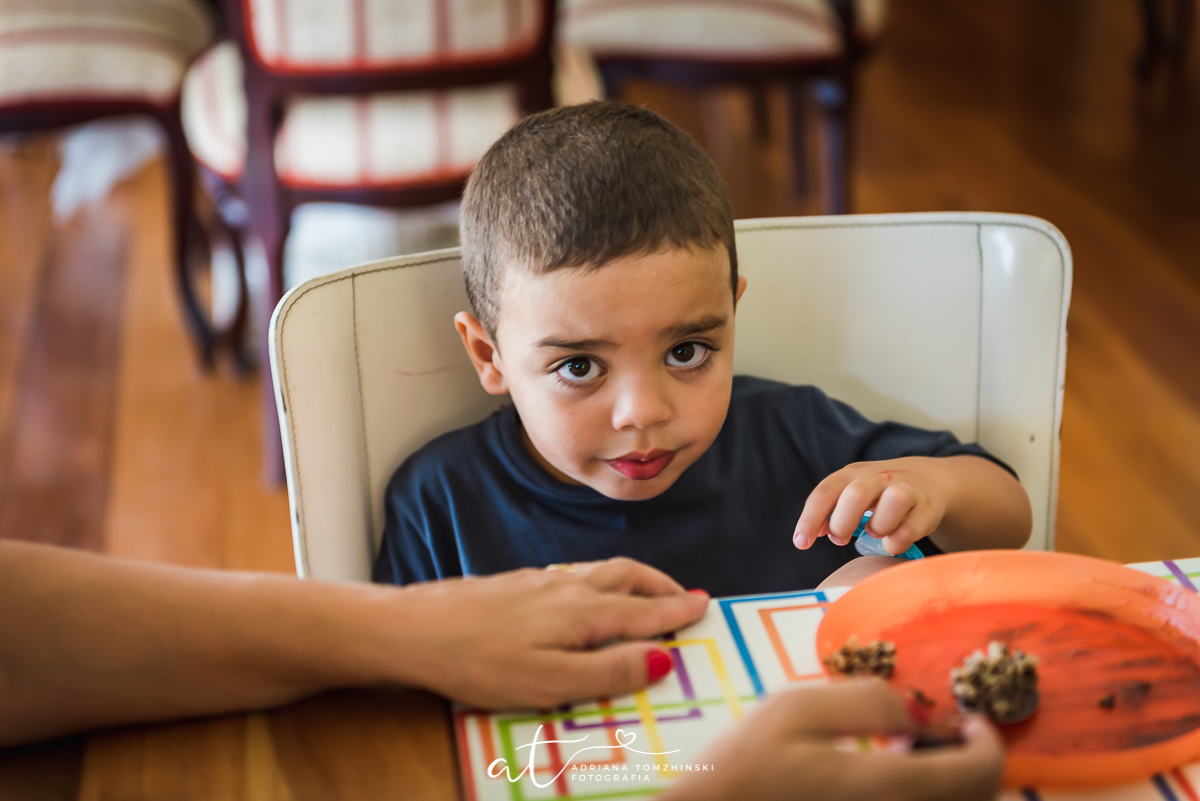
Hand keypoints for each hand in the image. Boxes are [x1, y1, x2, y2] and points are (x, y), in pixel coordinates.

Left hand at [393, 557, 708, 708]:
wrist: (415, 629)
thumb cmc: (479, 662)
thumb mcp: (550, 681)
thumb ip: (608, 670)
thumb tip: (661, 656)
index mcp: (582, 612)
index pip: (643, 610)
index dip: (676, 611)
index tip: (704, 607)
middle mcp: (566, 586)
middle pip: (627, 575)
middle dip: (661, 585)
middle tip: (686, 597)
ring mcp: (539, 580)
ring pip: (601, 571)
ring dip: (634, 579)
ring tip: (647, 592)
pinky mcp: (516, 583)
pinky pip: (575, 575)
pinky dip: (602, 581)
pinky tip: (588, 595)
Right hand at [661, 679, 1003, 800]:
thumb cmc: (742, 769)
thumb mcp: (795, 710)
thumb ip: (865, 700)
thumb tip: (916, 710)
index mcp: (889, 789)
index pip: (980, 772)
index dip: (988, 740)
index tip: (968, 718)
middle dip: (972, 763)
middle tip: (938, 735)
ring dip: (950, 786)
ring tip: (910, 759)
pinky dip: (924, 800)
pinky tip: (886, 783)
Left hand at [793, 458, 946, 555]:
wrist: (926, 480)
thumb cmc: (877, 493)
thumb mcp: (850, 493)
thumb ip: (828, 511)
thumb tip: (806, 537)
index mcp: (852, 474)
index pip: (825, 493)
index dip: (810, 519)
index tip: (801, 543)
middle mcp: (878, 477)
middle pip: (856, 495)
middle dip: (842, 523)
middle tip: (840, 539)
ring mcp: (905, 489)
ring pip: (894, 501)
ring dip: (878, 526)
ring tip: (874, 532)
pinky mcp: (926, 507)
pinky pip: (911, 528)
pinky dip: (896, 541)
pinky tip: (892, 541)